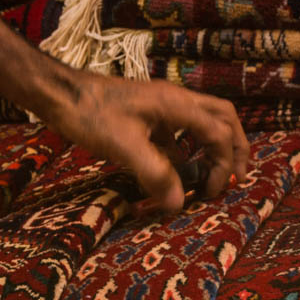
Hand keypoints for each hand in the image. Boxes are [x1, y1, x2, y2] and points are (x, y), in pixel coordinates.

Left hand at [42, 72, 251, 213]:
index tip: (211, 191)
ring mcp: (161, 107)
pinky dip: (185, 152)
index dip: (223, 165)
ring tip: (211, 177)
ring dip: (212, 148)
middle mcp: (175, 101)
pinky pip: (178, 132)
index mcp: (177, 105)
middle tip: (237, 177)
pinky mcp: (147, 116)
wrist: (61, 95)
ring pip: (203, 122)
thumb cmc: (91, 115)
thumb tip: (179, 203)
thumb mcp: (124, 147)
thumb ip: (155, 174)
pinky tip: (175, 173)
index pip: (219, 134)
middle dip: (235, 148)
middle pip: (223, 118)